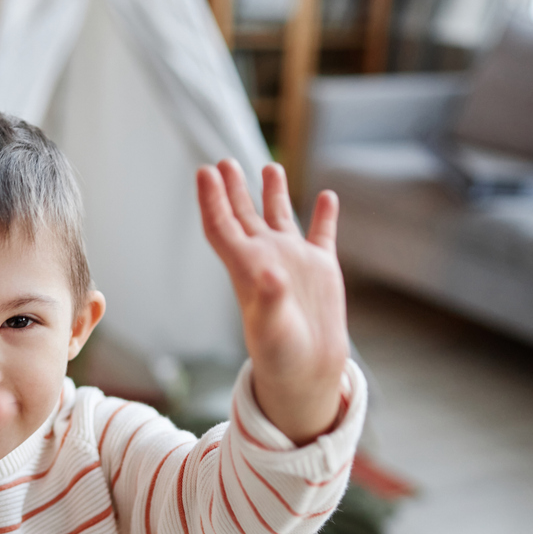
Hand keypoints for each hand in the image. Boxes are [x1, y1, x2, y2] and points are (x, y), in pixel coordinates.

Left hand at [197, 160, 348, 445]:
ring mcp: (294, 261)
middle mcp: (266, 258)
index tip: (204, 172)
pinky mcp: (321, 268)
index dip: (211, 199)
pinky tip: (328, 196)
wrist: (308, 371)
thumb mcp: (272, 329)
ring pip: (280, 218)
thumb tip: (271, 274)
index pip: (221, 226)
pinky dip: (325, 215)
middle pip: (243, 215)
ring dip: (274, 192)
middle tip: (223, 162)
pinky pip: (322, 234)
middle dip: (233, 188)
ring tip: (269, 166)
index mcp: (246, 268)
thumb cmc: (282, 355)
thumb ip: (271, 299)